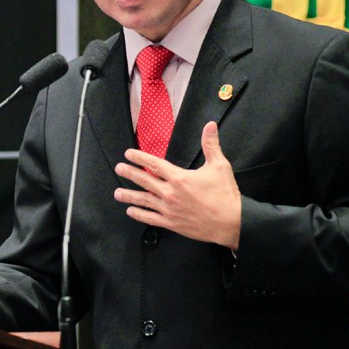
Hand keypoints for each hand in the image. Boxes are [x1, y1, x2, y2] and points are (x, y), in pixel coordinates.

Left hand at [113, 121, 240, 249]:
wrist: (231, 222)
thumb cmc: (225, 194)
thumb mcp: (219, 166)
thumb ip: (211, 145)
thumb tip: (210, 125)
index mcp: (179, 178)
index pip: (154, 164)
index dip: (140, 158)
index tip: (128, 154)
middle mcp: (170, 193)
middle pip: (145, 181)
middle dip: (130, 173)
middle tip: (119, 168)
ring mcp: (169, 210)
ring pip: (144, 201)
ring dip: (129, 196)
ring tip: (117, 193)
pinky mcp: (172, 223)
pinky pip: (151, 219)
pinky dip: (140, 215)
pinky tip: (131, 211)